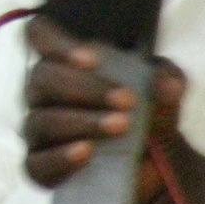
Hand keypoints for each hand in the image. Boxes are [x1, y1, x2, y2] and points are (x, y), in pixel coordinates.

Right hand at [22, 16, 192, 203]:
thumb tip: (166, 85)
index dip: (57, 42)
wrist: (158, 166)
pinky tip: (87, 153)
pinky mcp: (41, 168)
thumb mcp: (165, 91)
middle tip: (127, 101)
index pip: (39, 35)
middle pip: (42, 78)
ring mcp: (38, 131)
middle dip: (85, 88)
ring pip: (41, 120)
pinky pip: (37, 163)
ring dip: (82, 121)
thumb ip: (167, 79)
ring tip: (121, 127)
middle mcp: (43, 93)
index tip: (93, 59)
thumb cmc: (148, 115)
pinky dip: (61, 158)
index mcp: (64, 63)